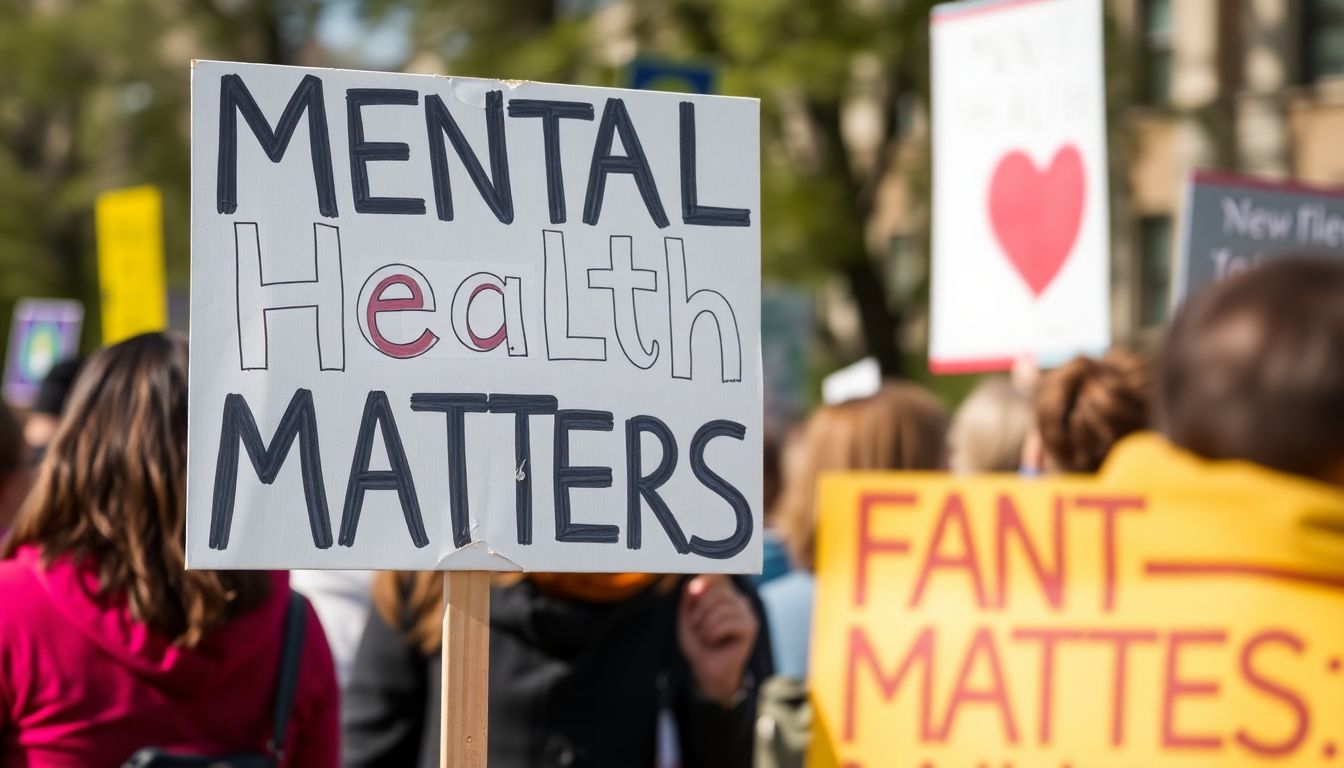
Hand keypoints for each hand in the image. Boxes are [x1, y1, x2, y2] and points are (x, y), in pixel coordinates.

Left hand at [677, 574, 757, 706]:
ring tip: (704, 637)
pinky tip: (713, 641)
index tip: (693, 592)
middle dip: (701, 609)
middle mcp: (739, 600)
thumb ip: (690, 599)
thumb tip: (693, 582)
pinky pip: (727, 622)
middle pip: (720, 590)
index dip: (706, 580)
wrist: (708, 670)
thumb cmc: (699, 643)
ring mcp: (746, 613)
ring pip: (722, 607)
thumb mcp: (688, 618)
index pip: (720, 576)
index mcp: (725, 595)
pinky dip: (713, 633)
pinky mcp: (749, 627)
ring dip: (705, 625)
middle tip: (696, 627)